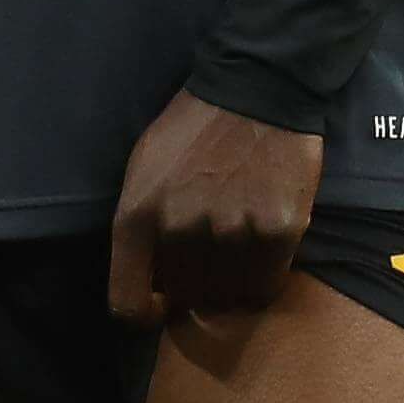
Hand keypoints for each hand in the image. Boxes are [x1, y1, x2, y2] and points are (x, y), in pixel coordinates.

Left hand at [106, 91, 320, 328]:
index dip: (144, 315)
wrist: (257, 88)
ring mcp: (230, 232)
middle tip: (209, 257)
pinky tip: (262, 248)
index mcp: (137, 215)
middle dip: (193, 285)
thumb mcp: (143, 168)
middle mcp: (179, 229)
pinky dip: (263, 278)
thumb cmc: (193, 128)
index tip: (161, 306)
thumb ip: (140, 225)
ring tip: (237, 249)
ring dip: (230, 284)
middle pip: (183, 299)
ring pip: (226, 297)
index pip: (127, 304)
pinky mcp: (276, 231)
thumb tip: (152, 279)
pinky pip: (265, 285)